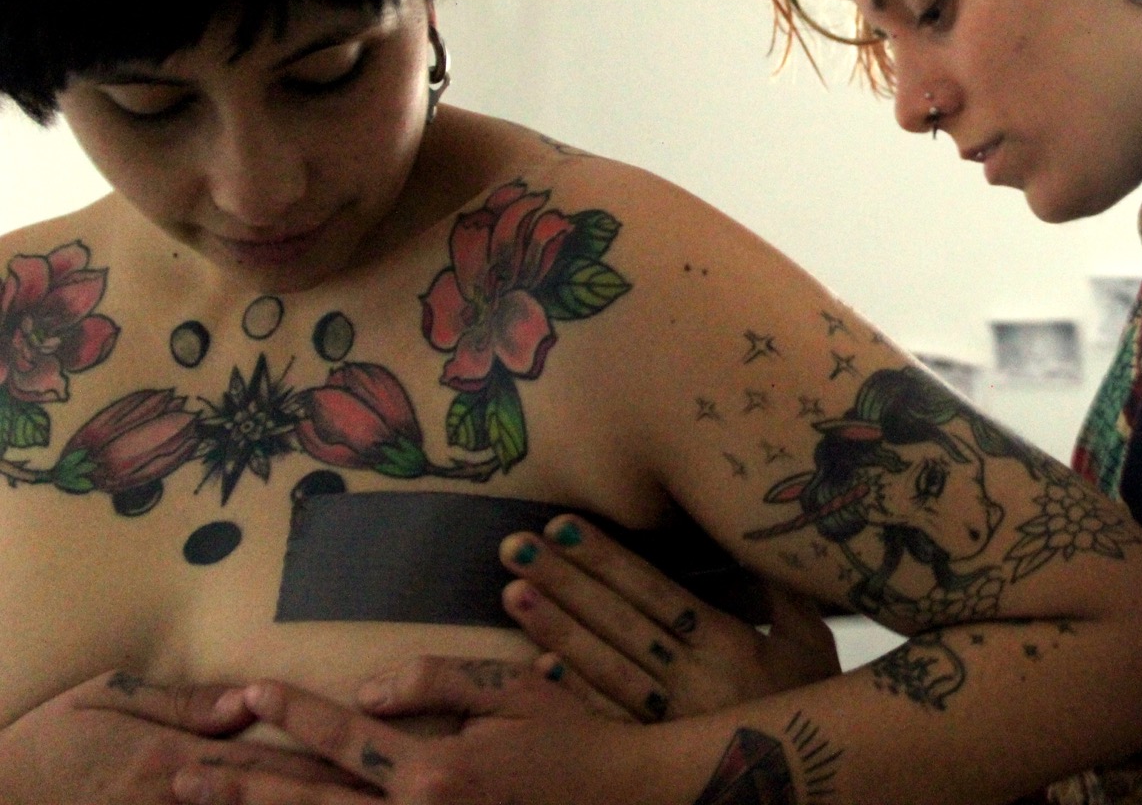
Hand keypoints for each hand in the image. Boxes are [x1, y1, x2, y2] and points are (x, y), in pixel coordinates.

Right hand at [9, 670, 357, 803]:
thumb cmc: (44, 746)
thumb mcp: (104, 701)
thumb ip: (180, 704)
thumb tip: (245, 701)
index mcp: (177, 757)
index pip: (268, 760)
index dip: (327, 764)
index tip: (380, 763)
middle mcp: (181, 800)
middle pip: (273, 801)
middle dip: (336, 801)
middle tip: (396, 797)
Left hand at [161, 672, 628, 804]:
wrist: (627, 798)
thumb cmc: (573, 742)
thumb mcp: (514, 693)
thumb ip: (439, 681)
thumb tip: (370, 692)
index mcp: (437, 773)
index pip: (346, 738)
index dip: (294, 713)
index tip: (247, 693)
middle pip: (312, 804)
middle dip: (243, 787)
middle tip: (180, 774)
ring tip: (203, 804)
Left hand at [497, 514, 841, 720]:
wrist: (806, 773)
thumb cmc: (810, 702)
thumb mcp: (810, 642)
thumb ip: (782, 590)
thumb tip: (756, 531)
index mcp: (727, 644)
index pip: (654, 591)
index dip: (608, 558)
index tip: (564, 526)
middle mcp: (693, 680)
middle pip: (619, 623)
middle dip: (566, 582)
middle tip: (515, 547)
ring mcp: (670, 722)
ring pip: (605, 668)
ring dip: (557, 630)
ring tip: (514, 593)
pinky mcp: (656, 754)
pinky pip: (608, 723)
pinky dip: (573, 696)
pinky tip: (536, 670)